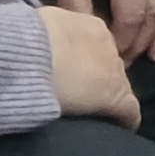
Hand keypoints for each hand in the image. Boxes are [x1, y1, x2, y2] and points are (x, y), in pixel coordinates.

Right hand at [40, 2, 140, 124]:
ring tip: (92, 113)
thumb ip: (48, 37)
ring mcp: (114, 72)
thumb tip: (43, 45)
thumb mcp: (38, 30)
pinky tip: (121, 129)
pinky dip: (125, 120)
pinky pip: (128, 110)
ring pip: (119, 86)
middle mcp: (108, 46)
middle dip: (98, 79)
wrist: (29, 57)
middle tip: (81, 95)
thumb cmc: (25, 42)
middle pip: (110, 66)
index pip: (96, 47)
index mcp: (89, 26)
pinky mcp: (116, 97)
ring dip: (107, 97)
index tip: (76, 75)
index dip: (87, 63)